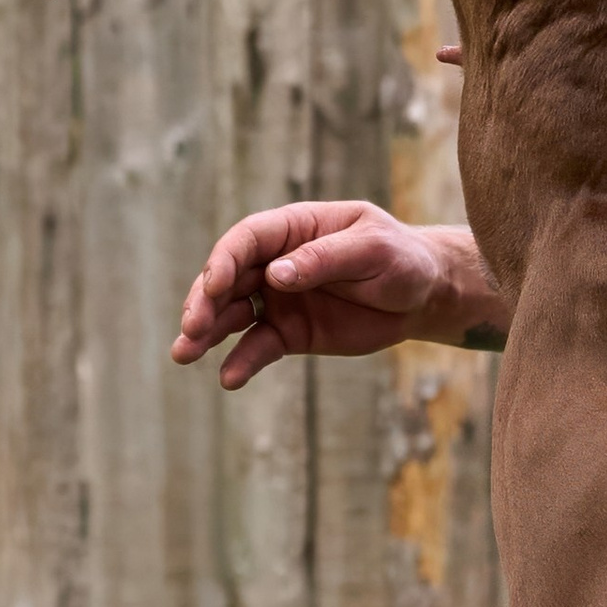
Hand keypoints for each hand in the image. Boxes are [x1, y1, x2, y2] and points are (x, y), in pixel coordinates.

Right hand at [170, 202, 505, 390]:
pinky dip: (241, 361)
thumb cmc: (400, 258)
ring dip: (205, 331)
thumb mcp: (373, 250)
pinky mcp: (288, 333)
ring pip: (230, 313)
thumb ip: (325, 259)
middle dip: (203, 301)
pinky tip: (229, 378)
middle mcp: (276, 262)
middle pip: (227, 278)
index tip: (212, 286)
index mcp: (294, 228)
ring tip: (184, 353)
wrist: (423, 295)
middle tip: (191, 328)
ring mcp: (278, 299)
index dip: (224, 260)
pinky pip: (257, 347)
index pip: (246, 239)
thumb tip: (276, 274)